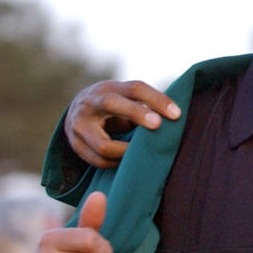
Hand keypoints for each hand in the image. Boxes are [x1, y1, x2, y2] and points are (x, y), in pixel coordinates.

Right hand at [66, 80, 180, 167]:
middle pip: (111, 104)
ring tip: (143, 153)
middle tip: (158, 125)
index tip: (177, 114)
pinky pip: (99, 161)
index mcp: (108, 89)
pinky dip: (117, 163)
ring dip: (127, 152)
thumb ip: (145, 107)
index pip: (135, 89)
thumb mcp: (126, 100)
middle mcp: (90, 104)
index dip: (157, 99)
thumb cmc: (114, 107)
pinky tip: (128, 161)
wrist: (75, 114)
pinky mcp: (76, 146)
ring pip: (104, 145)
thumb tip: (173, 120)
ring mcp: (78, 126)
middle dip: (136, 114)